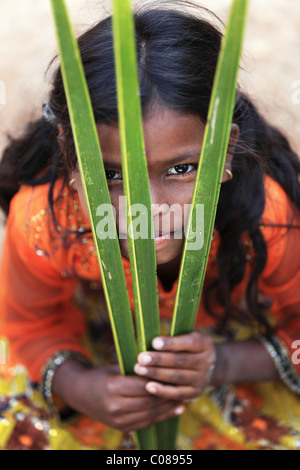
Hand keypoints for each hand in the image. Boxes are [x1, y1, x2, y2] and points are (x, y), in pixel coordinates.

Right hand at [62, 364, 184, 432]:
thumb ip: (137, 368)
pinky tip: (175, 409)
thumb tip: (163, 361)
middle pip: (149, 401)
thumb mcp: (117, 367)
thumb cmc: (103, 375)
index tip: (176, 373)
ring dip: (168, 407)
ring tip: (184, 398)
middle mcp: (115, 406)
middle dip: (168, 394)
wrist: (82, 394)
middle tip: (185, 386)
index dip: (161, 379)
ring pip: (150, 414)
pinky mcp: (122, 427)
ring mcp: (118, 420)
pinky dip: (162, 416)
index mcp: (113, 387)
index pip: (143, 384)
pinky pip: (146, 423)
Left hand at [134, 331, 215, 401]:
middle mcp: (206, 361)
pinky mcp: (195, 393)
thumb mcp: (186, 337)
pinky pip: (178, 393)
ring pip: (177, 376)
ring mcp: (202, 379)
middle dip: (158, 359)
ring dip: (156, 374)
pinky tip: (148, 386)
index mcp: (204, 343)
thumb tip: (150, 342)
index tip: (154, 342)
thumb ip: (172, 339)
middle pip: (180, 360)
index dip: (171, 343)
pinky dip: (162, 391)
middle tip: (141, 358)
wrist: (208, 366)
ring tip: (139, 369)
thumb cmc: (188, 347)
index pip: (188, 343)